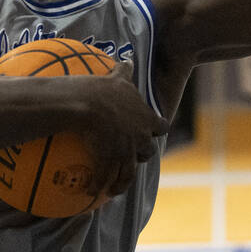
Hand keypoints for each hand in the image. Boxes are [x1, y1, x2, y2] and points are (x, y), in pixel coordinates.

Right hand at [80, 60, 167, 196]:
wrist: (88, 104)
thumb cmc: (104, 89)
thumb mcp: (118, 78)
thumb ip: (125, 71)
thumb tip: (128, 59)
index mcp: (145, 118)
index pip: (161, 127)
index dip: (157, 129)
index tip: (153, 131)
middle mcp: (140, 137)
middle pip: (148, 152)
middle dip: (141, 155)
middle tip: (131, 157)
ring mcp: (127, 152)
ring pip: (130, 173)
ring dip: (122, 183)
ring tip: (114, 189)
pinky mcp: (111, 161)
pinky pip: (106, 179)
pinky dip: (100, 186)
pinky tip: (91, 192)